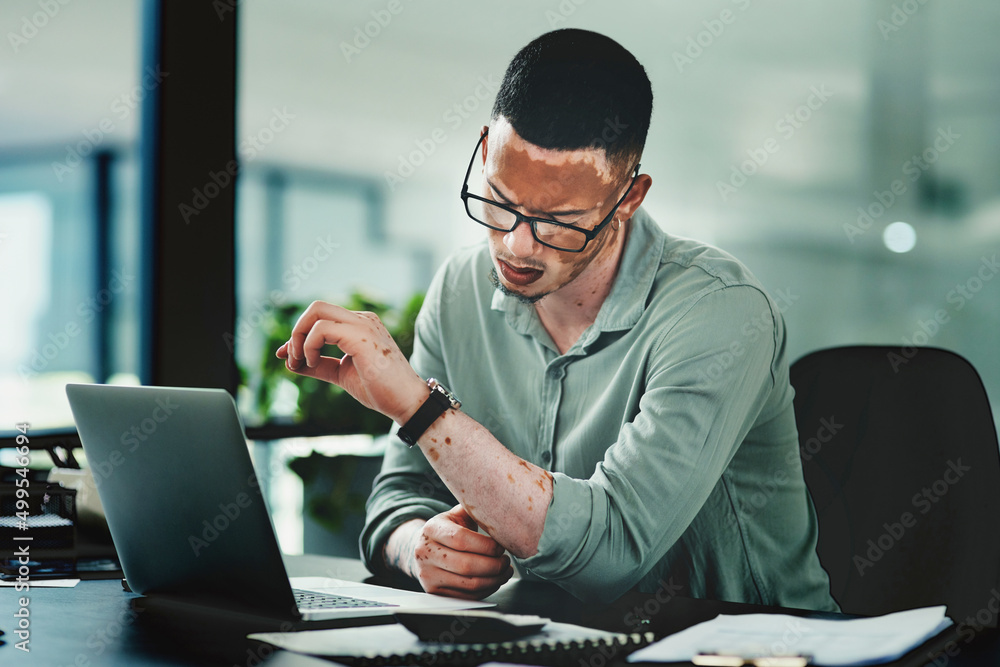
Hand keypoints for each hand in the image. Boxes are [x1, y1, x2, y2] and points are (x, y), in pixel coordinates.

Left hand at [275, 301, 426, 423]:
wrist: (407, 403)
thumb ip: (317, 365)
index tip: (287, 356)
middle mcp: (362, 319)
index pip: (321, 317)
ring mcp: (363, 325)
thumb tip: (290, 362)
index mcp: (359, 325)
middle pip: (316, 307)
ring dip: (299, 338)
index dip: (298, 334)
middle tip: (293, 357)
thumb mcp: (341, 374)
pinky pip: (322, 329)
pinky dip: (309, 346)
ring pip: (316, 312)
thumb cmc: (380, 390)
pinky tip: (312, 363)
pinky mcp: (361, 337)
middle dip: (296, 331)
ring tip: (301, 362)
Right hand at [389, 506, 513, 599]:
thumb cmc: (448, 530)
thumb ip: (475, 509)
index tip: (501, 546)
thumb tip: (501, 506)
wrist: (424, 549)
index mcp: (432, 529)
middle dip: (494, 565)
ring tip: (505, 571)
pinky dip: (485, 591)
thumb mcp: (456, 514)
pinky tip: (494, 581)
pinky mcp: (434, 592)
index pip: (461, 539)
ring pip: (469, 584)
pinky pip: (466, 596)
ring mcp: (427, 575)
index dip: (486, 545)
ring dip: (494, 580)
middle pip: (466, 565)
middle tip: (506, 561)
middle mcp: (425, 552)